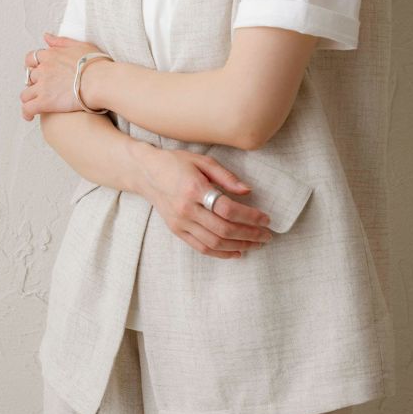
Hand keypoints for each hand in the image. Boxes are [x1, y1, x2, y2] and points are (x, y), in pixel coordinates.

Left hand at [20, 31, 105, 120]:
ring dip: (30, 98)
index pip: (31, 58)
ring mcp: (42, 85)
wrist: (101, 81)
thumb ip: (61, 41)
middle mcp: (43, 69)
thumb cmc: (96, 64)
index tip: (38, 71)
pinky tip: (31, 116)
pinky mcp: (45, 101)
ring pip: (25, 93)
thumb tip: (47, 37)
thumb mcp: (81, 46)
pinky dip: (27, 113)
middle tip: (42, 88)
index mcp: (51, 55)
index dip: (33, 66)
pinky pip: (28, 108)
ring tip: (36, 103)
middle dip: (34, 83)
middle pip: (28, 77)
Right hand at [140, 148, 274, 258]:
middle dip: (249, 235)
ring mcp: (180, 223)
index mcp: (194, 189)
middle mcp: (186, 209)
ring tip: (256, 244)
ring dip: (239, 246)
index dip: (250, 216)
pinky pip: (201, 248)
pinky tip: (237, 252)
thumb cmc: (176, 162)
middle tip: (266, 236)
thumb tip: (248, 191)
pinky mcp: (177, 231)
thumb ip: (226, 176)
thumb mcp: (203, 161)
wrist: (146, 172)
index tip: (266, 219)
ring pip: (214, 242)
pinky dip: (221, 253)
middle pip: (223, 229)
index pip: (227, 209)